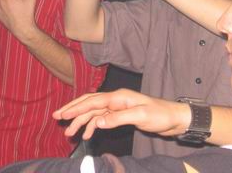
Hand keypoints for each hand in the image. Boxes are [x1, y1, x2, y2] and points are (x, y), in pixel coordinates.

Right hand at [53, 88, 189, 140]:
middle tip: (57, 117)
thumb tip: (97, 122)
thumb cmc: (160, 115)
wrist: (174, 118)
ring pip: (93, 113)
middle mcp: (115, 100)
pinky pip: (101, 119)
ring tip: (69, 133)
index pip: (91, 101)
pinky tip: (87, 134)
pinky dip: (92, 126)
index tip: (62, 115)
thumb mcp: (139, 116)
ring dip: (80, 122)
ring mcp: (117, 107)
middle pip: (88, 103)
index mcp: (118, 97)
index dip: (75, 108)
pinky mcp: (121, 115)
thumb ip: (117, 118)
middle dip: (72, 110)